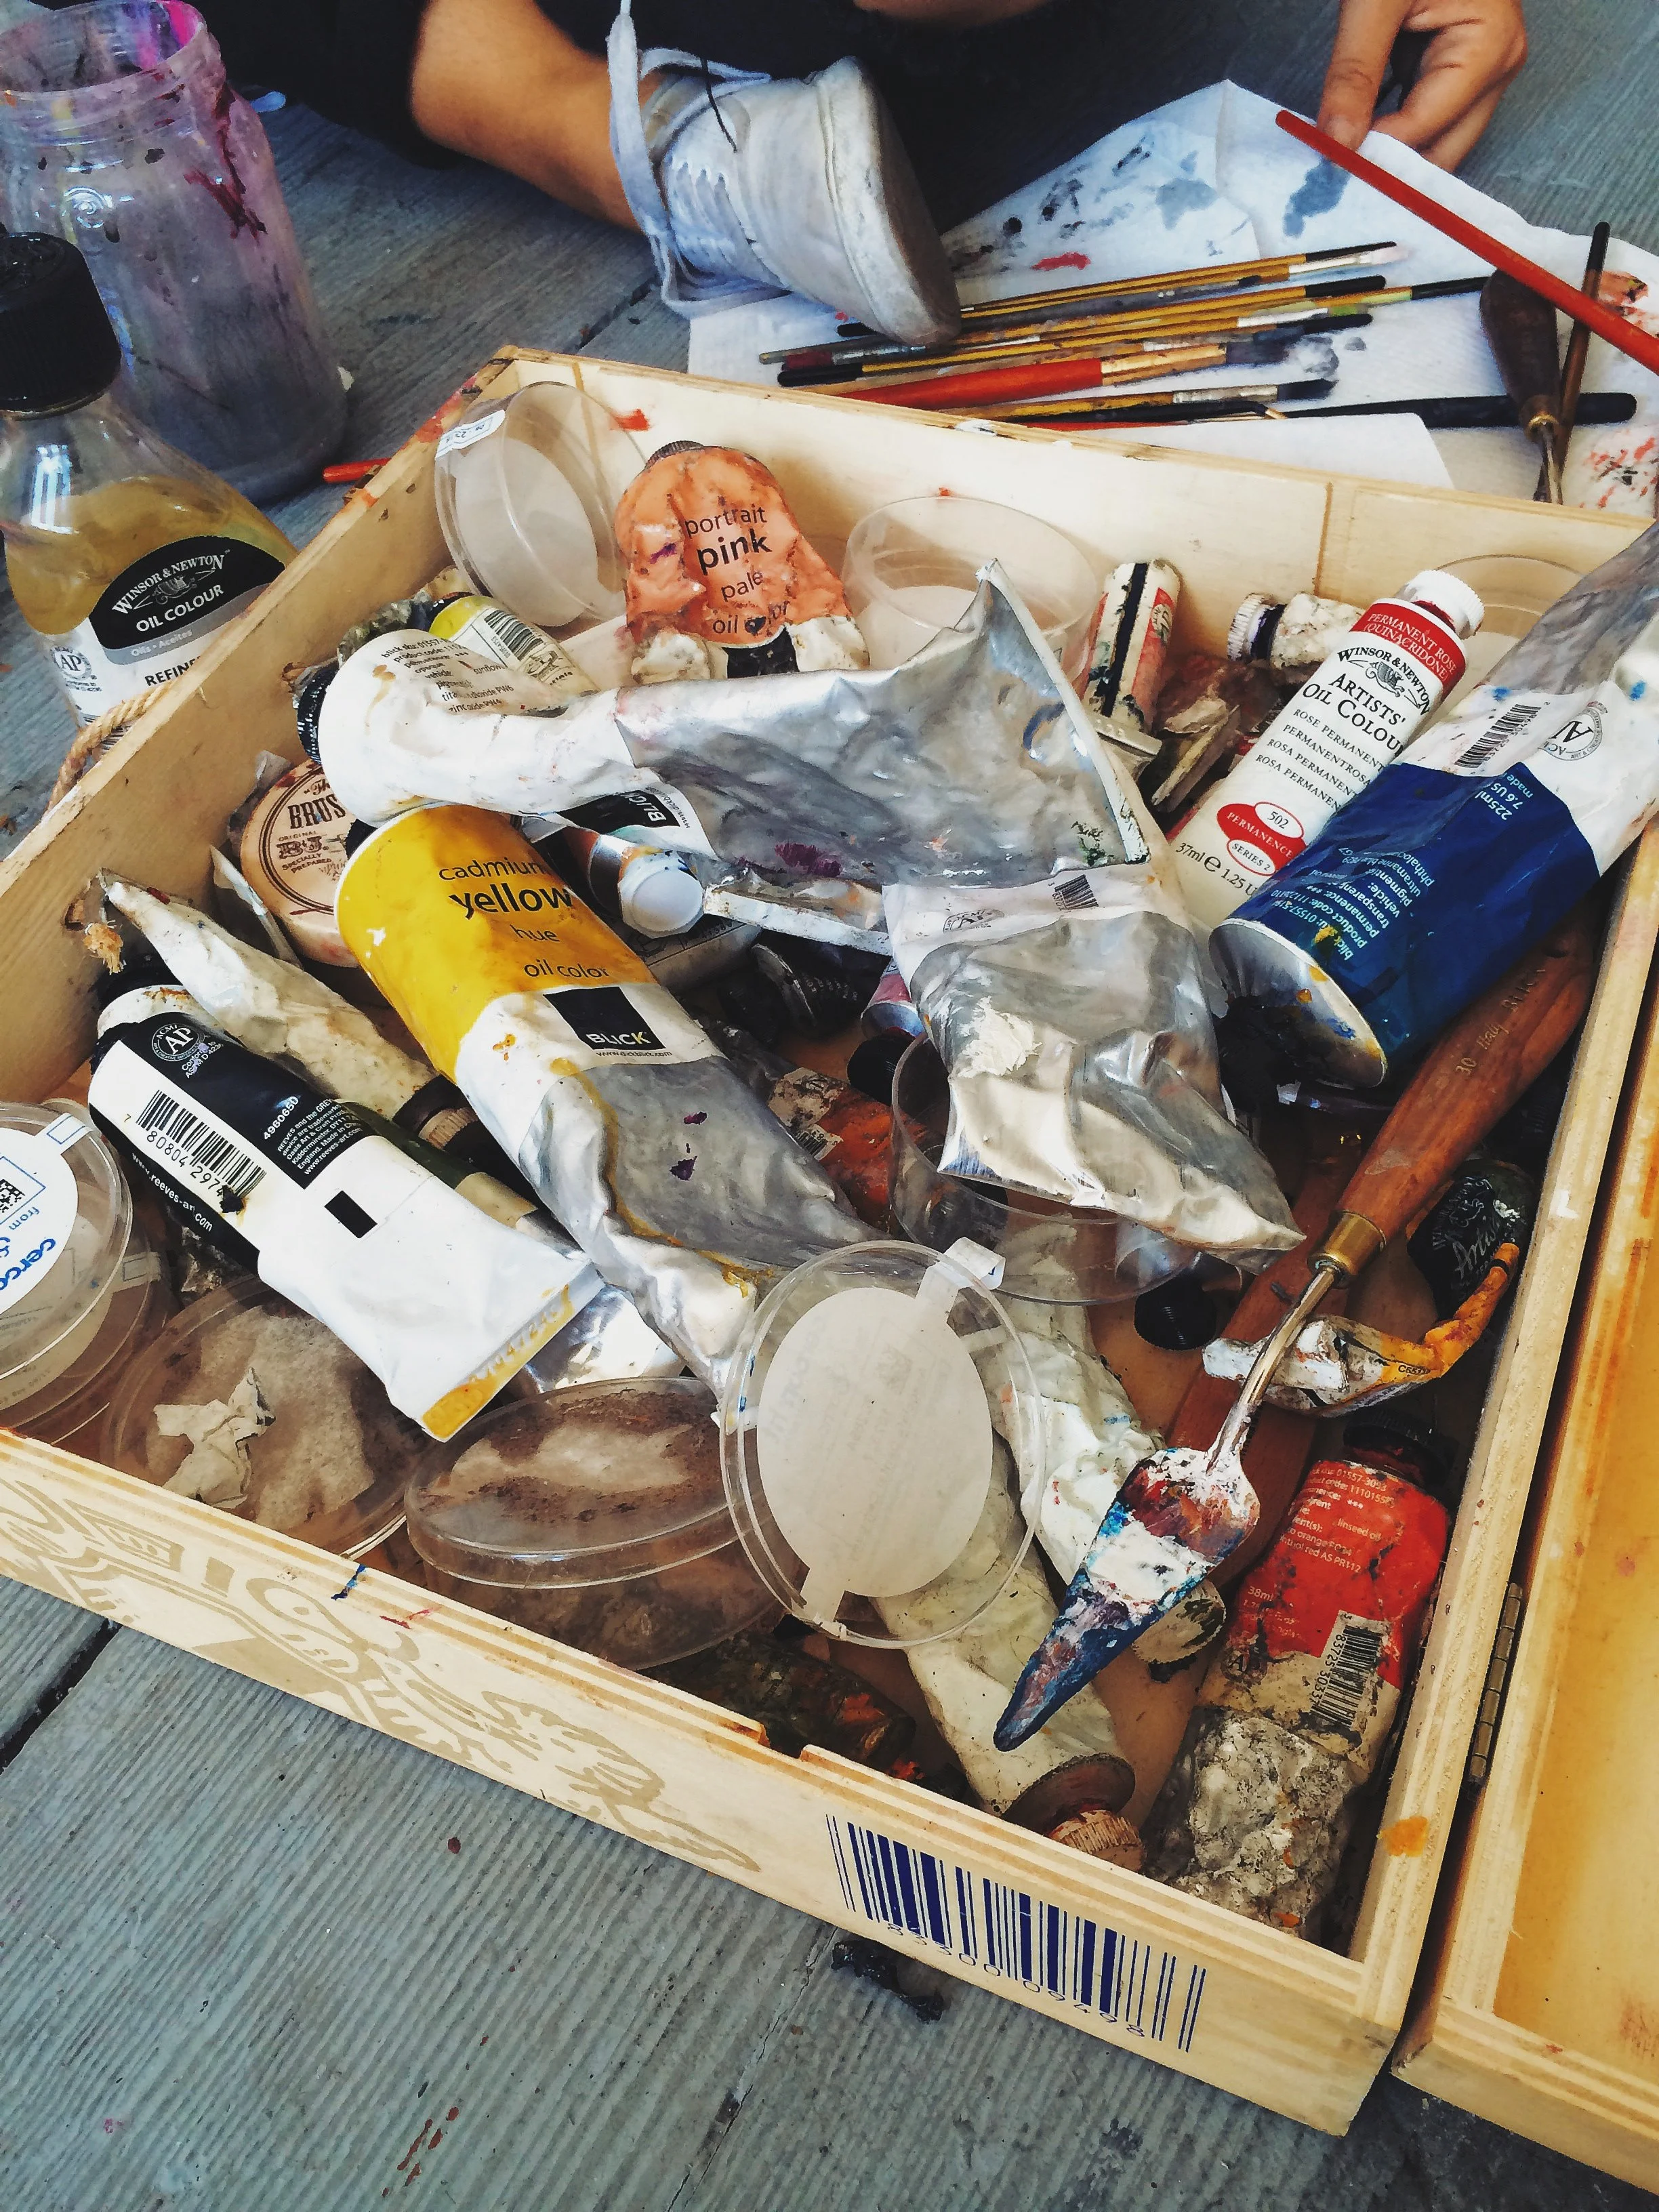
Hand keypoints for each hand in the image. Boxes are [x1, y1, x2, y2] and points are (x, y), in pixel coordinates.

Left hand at [1318, 0, 1526, 168]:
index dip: (1375, 157)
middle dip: (1391, 172)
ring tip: (1341, 160)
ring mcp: (1484, 72)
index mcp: (1488, 49)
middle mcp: (1497, 68)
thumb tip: (1336, 141)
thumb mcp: (1375, 2)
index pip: (1424, 132)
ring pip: (1436, 144)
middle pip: (1442, 154)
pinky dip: (1392, 132)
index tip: (1326, 168)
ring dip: (1391, 156)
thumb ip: (1354, 73)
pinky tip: (1358, 138)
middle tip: (1332, 181)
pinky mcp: (1460, 68)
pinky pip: (1427, 119)